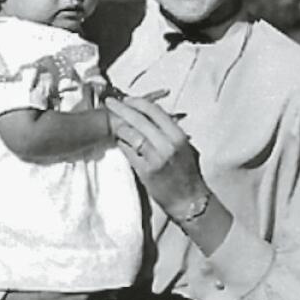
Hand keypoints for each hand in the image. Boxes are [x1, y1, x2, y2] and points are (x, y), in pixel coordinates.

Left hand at [105, 94, 208, 216]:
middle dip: (122, 109)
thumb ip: (170, 132)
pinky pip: (128, 153)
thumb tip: (151, 117)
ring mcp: (155, 158)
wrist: (189, 200)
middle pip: (139, 120)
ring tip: (114, 125)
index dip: (138, 103)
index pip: (154, 111)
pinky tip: (119, 142)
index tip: (126, 99)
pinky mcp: (145, 171)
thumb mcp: (185, 147)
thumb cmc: (188, 173)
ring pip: (131, 135)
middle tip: (110, 103)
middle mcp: (167, 145)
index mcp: (178, 136)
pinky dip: (122, 145)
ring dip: (120, 128)